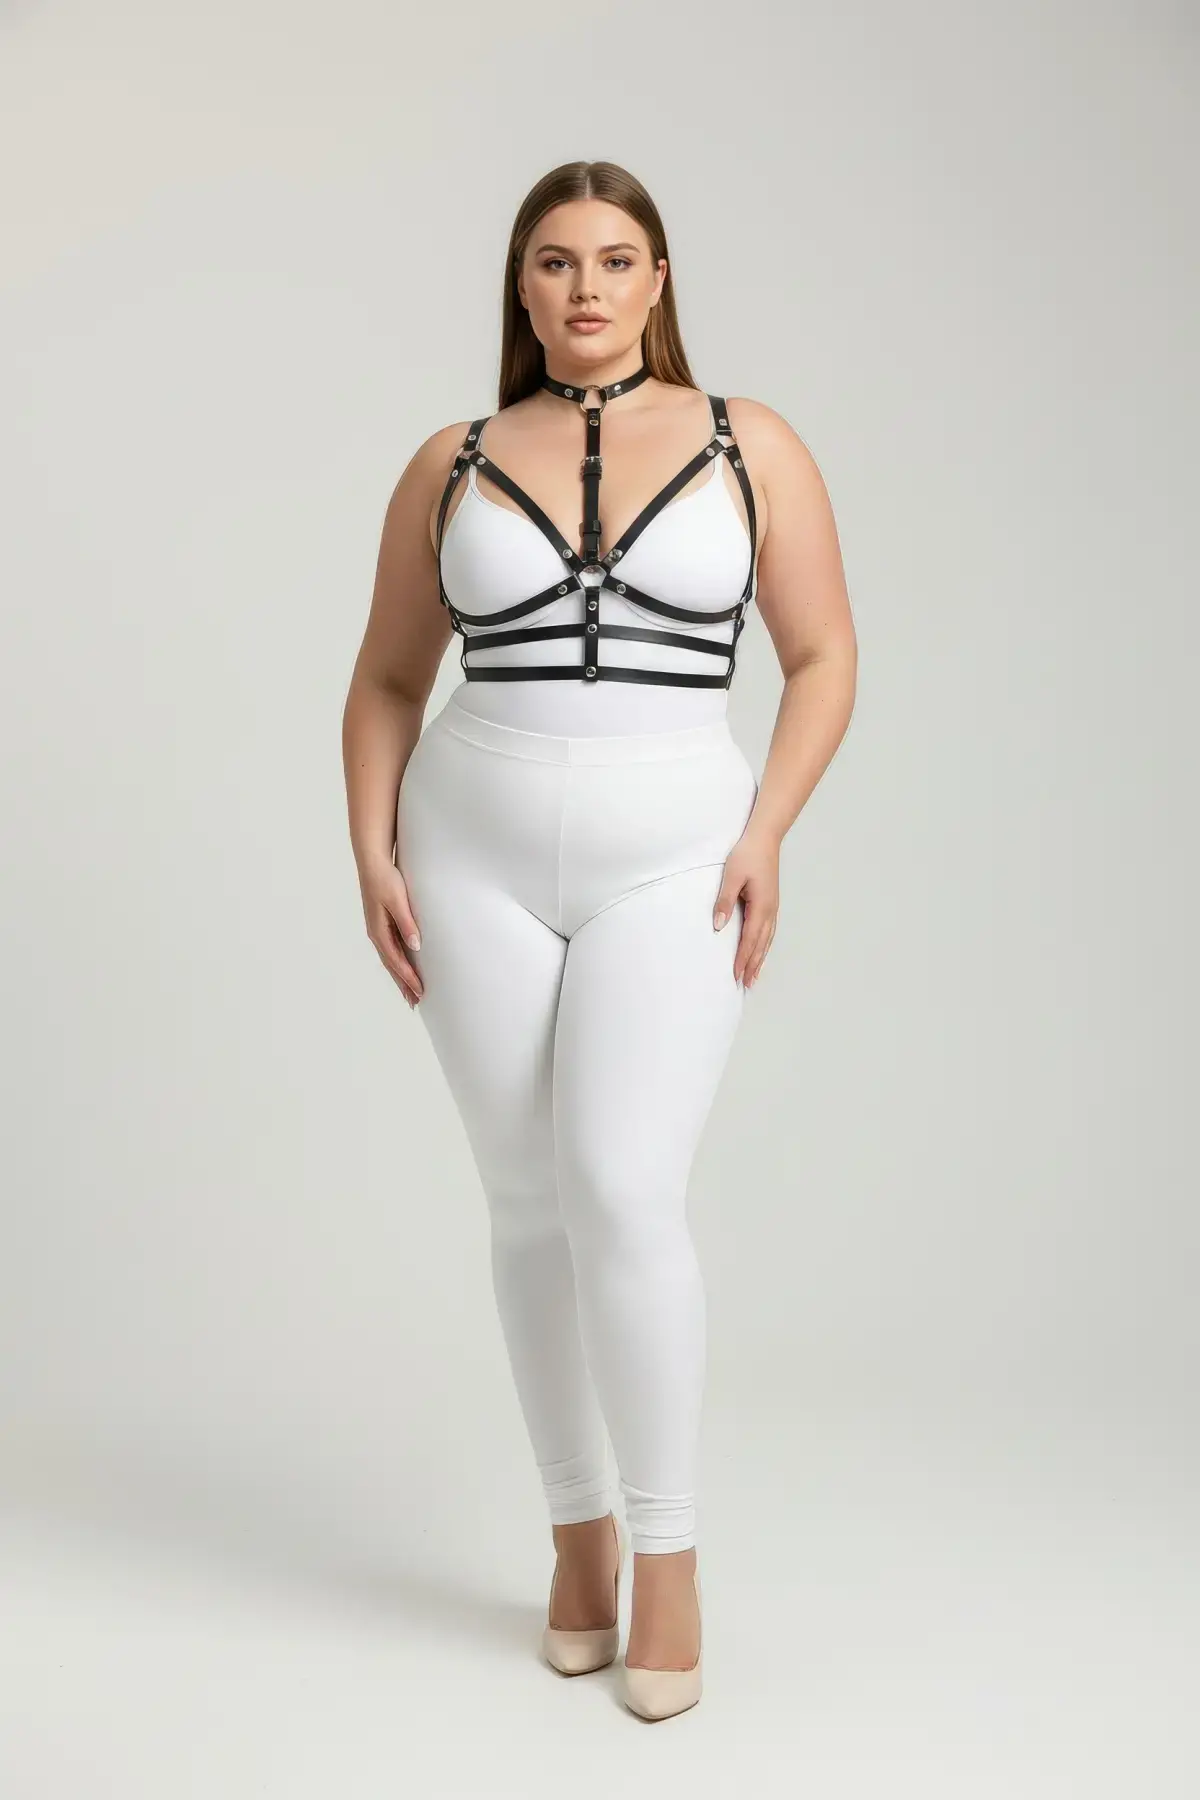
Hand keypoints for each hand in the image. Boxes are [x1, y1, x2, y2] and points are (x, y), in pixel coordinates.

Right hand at [359, 859, 423, 1007]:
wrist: (373, 861)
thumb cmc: (385, 879)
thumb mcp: (398, 900)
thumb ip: (406, 922)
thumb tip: (415, 945)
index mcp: (379, 930)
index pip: (396, 960)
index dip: (408, 977)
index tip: (420, 992)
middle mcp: (376, 933)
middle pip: (391, 965)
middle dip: (403, 984)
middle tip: (415, 1002)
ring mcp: (378, 928)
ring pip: (390, 958)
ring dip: (400, 976)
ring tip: (410, 992)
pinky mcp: (382, 922)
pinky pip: (390, 948)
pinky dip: (398, 962)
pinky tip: (404, 966)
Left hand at [712, 827, 778, 989]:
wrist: (765, 837)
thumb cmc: (748, 854)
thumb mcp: (731, 876)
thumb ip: (724, 901)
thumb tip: (718, 926)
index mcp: (761, 906)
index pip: (749, 940)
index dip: (742, 959)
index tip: (736, 976)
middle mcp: (770, 910)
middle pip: (761, 944)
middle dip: (752, 965)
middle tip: (745, 984)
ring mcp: (773, 906)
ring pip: (767, 939)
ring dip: (760, 958)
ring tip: (754, 975)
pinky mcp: (771, 901)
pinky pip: (769, 930)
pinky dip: (765, 945)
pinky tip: (761, 950)